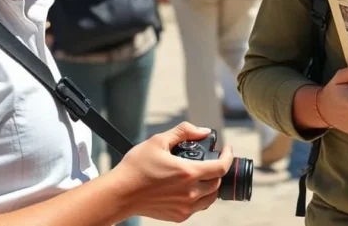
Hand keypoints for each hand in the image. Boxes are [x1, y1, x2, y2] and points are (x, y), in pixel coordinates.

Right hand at [113, 122, 232, 221]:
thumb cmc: (136, 167)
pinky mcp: (178, 216)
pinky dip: (199, 197)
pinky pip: (198, 207)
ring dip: (211, 185)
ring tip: (202, 174)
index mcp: (188, 173)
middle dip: (218, 169)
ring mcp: (185, 207)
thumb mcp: (158, 141)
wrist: (120, 194)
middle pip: (217, 182)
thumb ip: (184, 132)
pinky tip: (189, 188)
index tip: (226, 149)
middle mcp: (190, 192)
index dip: (228, 156)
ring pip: (210, 197)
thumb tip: (204, 131)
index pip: (221, 167)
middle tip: (210, 160)